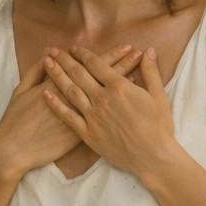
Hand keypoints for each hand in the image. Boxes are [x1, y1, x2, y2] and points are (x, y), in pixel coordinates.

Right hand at [0, 44, 139, 178]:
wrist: (14, 149)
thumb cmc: (15, 120)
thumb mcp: (20, 91)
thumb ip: (35, 71)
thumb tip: (47, 53)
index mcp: (60, 85)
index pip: (90, 67)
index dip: (108, 56)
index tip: (124, 46)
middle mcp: (74, 99)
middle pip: (103, 78)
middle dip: (121, 63)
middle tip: (138, 52)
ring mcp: (80, 117)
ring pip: (107, 94)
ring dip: (123, 80)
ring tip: (138, 72)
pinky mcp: (81, 134)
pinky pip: (106, 115)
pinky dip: (116, 106)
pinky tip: (127, 99)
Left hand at [42, 46, 179, 177]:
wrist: (152, 157)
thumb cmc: (159, 127)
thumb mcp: (159, 96)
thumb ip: (151, 72)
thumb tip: (149, 51)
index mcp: (119, 87)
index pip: (96, 64)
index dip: (83, 54)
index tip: (74, 48)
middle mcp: (102, 98)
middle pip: (79, 74)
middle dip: (64, 60)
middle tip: (52, 50)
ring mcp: (93, 116)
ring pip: (70, 91)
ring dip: (57, 75)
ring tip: (46, 63)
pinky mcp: (88, 133)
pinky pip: (68, 116)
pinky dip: (56, 104)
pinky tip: (46, 94)